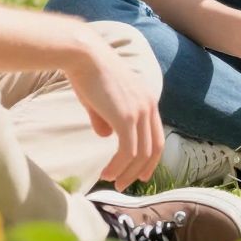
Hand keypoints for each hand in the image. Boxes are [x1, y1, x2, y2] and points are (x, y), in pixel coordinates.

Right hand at [66, 36, 165, 187]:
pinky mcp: (126, 117)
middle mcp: (149, 105)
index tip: (140, 173)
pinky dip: (119, 166)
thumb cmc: (88, 73)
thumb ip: (105, 118)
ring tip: (113, 182)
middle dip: (141, 169)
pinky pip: (127, 151)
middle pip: (154, 147)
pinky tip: (107, 173)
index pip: (156, 135)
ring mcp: (139, 111)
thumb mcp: (100, 99)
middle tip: (126, 184)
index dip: (150, 157)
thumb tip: (105, 136)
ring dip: (127, 172)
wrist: (83, 55)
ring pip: (140, 153)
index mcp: (147, 99)